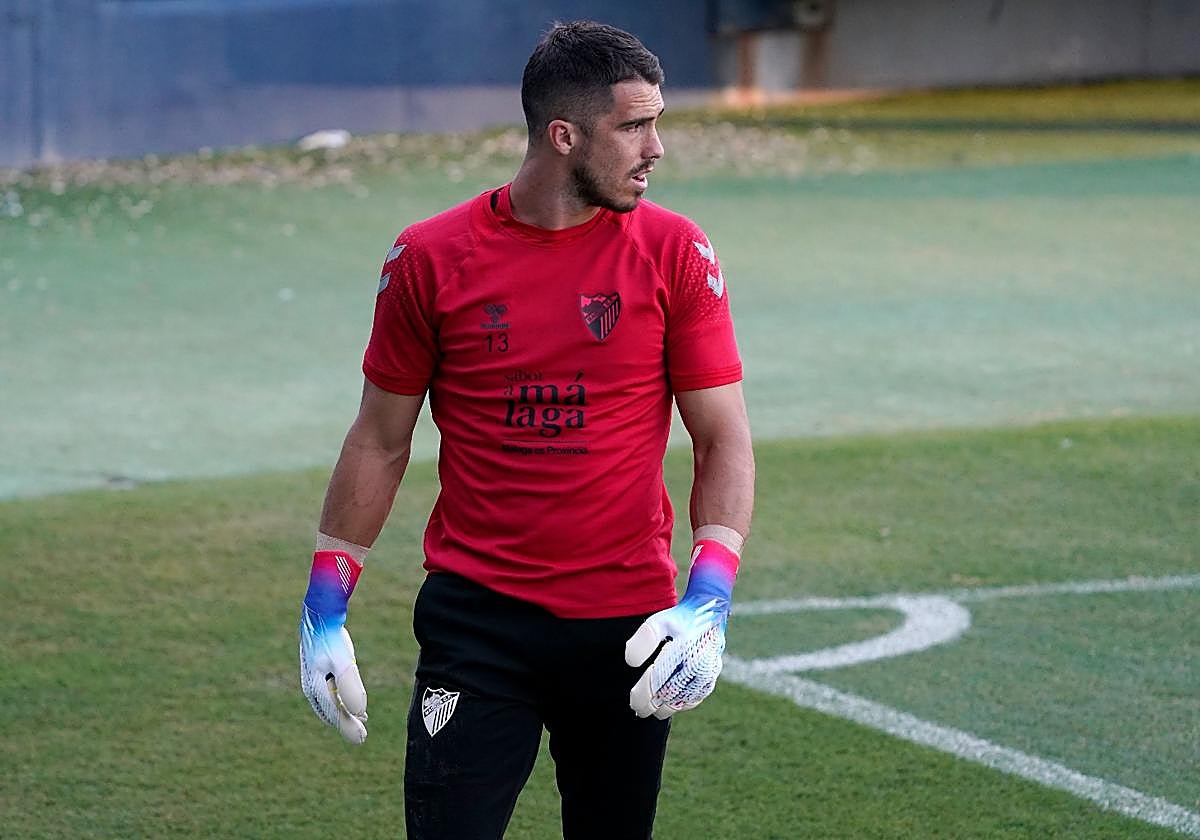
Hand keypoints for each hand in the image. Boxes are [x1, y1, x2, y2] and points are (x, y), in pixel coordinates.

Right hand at [298, 550, 367, 742]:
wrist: (320, 612)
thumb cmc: (331, 637)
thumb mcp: (343, 661)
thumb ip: (350, 686)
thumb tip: (359, 712)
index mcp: (316, 688)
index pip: (334, 714)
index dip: (348, 727)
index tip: (362, 738)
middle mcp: (312, 686)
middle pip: (331, 711)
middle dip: (346, 724)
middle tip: (362, 737)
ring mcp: (314, 677)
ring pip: (329, 703)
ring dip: (343, 713)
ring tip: (358, 723)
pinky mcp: (319, 668)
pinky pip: (329, 691)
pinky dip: (340, 700)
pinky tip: (351, 702)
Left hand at [625, 539, 739, 718]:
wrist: (710, 611)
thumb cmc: (679, 617)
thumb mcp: (659, 621)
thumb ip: (644, 639)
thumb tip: (631, 662)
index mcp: (681, 651)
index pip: (656, 683)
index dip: (642, 695)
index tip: (632, 699)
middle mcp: (696, 665)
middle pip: (668, 697)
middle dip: (650, 706)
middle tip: (638, 709)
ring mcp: (706, 673)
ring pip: (682, 701)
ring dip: (664, 708)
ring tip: (651, 710)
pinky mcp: (711, 677)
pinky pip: (695, 698)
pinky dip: (680, 705)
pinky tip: (668, 704)